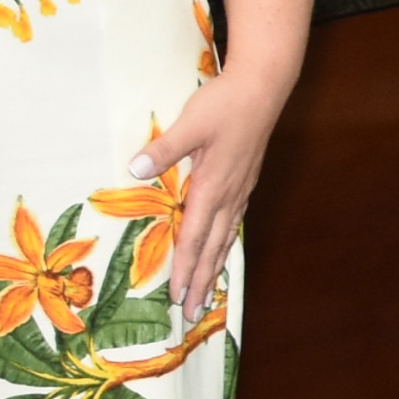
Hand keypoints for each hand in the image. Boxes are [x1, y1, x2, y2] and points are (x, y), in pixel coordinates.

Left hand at [137, 66, 292, 324]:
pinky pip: (233, 222)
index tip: (177, 297)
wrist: (263, 87)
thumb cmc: (226, 103)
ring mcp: (240, 189)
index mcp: (213, 186)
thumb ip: (164, 149)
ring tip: (208, 292)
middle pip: (212, 247)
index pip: (195, 237)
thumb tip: (135, 171)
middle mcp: (229, 194)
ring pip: (225, 237)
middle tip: (191, 311)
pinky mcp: (245, 180)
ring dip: (215, 267)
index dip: (185, 269)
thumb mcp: (191, 122)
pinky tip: (222, 247)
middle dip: (201, 280)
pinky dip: (224, 243)